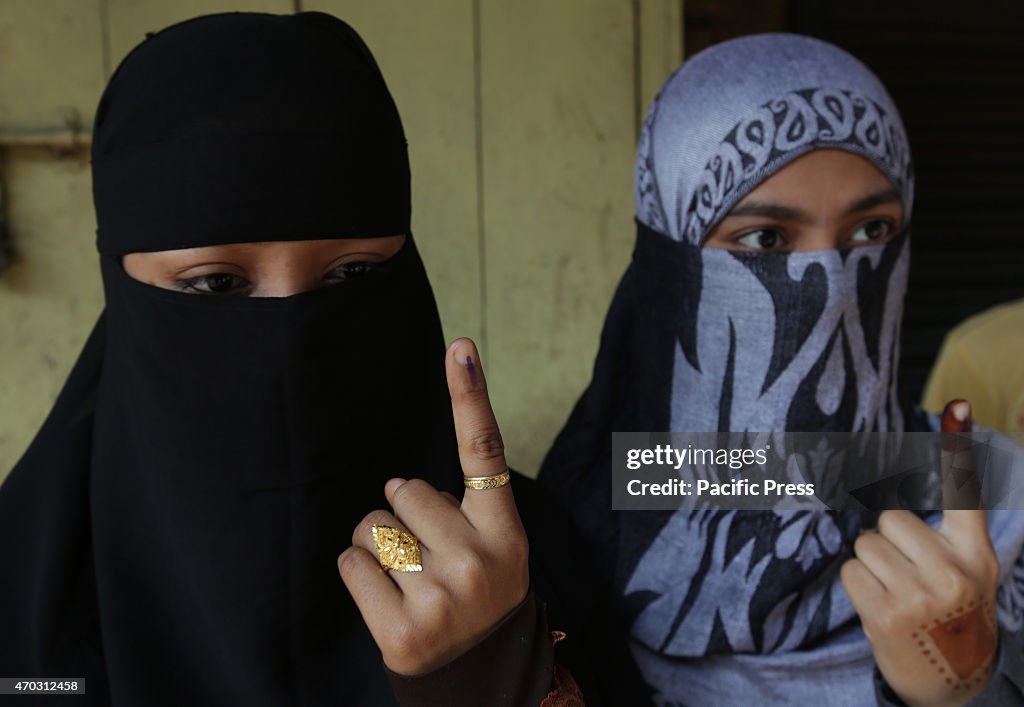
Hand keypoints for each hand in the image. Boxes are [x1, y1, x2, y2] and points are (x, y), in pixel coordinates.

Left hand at [337, 338, 529, 674]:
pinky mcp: (403, 632)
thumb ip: (459, 510)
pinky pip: (351, 564)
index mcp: (505, 534)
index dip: (471, 396)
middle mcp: (480, 562)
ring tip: (408, 580)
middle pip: (403, 492)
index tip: (460, 347)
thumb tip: (394, 485)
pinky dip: (359, 573)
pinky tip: (387, 598)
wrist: (478, 678)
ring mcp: (442, 599)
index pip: (485, 454)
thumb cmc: (476, 596)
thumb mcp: (493, 550)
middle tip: (426, 555)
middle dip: (400, 515)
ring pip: (372, 527)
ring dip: (378, 545)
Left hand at [841, 400, 1000, 705]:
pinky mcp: (886, 616)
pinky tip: (881, 607)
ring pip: (865, 545)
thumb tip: (938, 463)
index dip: (958, 447)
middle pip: (889, 520)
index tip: (956, 405)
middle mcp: (953, 572)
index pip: (965, 494)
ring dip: (870, 566)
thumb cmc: (951, 610)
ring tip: (895, 592)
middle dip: (887, 541)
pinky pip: (850, 572)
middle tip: (905, 572)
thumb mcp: (966, 569)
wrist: (949, 678)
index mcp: (975, 554)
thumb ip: (950, 528)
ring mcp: (920, 596)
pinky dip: (858, 586)